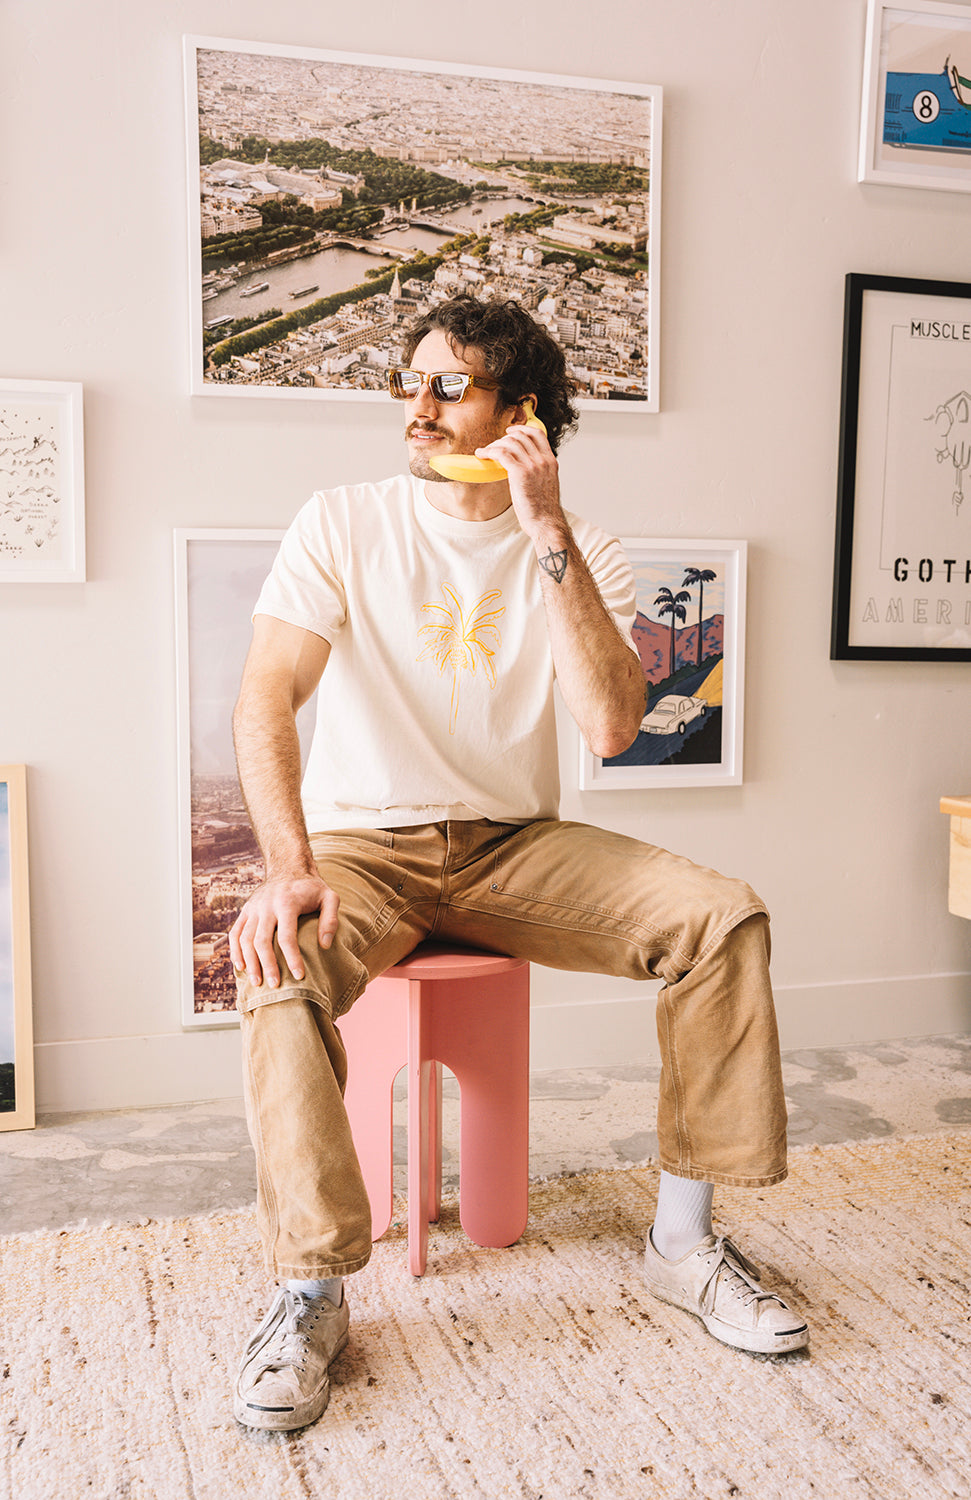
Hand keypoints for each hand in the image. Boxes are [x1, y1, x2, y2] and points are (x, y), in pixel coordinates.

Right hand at [229, 872, 339, 989]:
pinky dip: (235, 951)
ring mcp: (253, 908)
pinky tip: (241, 967)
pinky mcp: (246, 910)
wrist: (288, 868)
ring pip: (245, 939)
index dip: (292, 958)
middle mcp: (266, 905)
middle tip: (275, 985)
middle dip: (267, 965)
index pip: (287, 936)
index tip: (299, 976)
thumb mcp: (330, 897)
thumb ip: (331, 920)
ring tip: (257, 982)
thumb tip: (325, 945)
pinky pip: (235, 933)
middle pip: (261, 940)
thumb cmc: (312, 888)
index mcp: (287, 902)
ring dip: (249, 962)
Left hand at [475, 420, 562, 537]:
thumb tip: (522, 467)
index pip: (537, 434)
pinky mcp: (520, 473)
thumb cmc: (543, 510)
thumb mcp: (545, 484)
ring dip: (494, 445)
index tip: (510, 431)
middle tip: (493, 447)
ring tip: (485, 452)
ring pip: (509, 443)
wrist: (546, 523)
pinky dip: (489, 451)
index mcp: (551, 461)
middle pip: (520, 436)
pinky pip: (501, 453)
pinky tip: (482, 455)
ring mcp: (532, 465)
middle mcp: (543, 460)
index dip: (522, 429)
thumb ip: (537, 471)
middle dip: (503, 438)